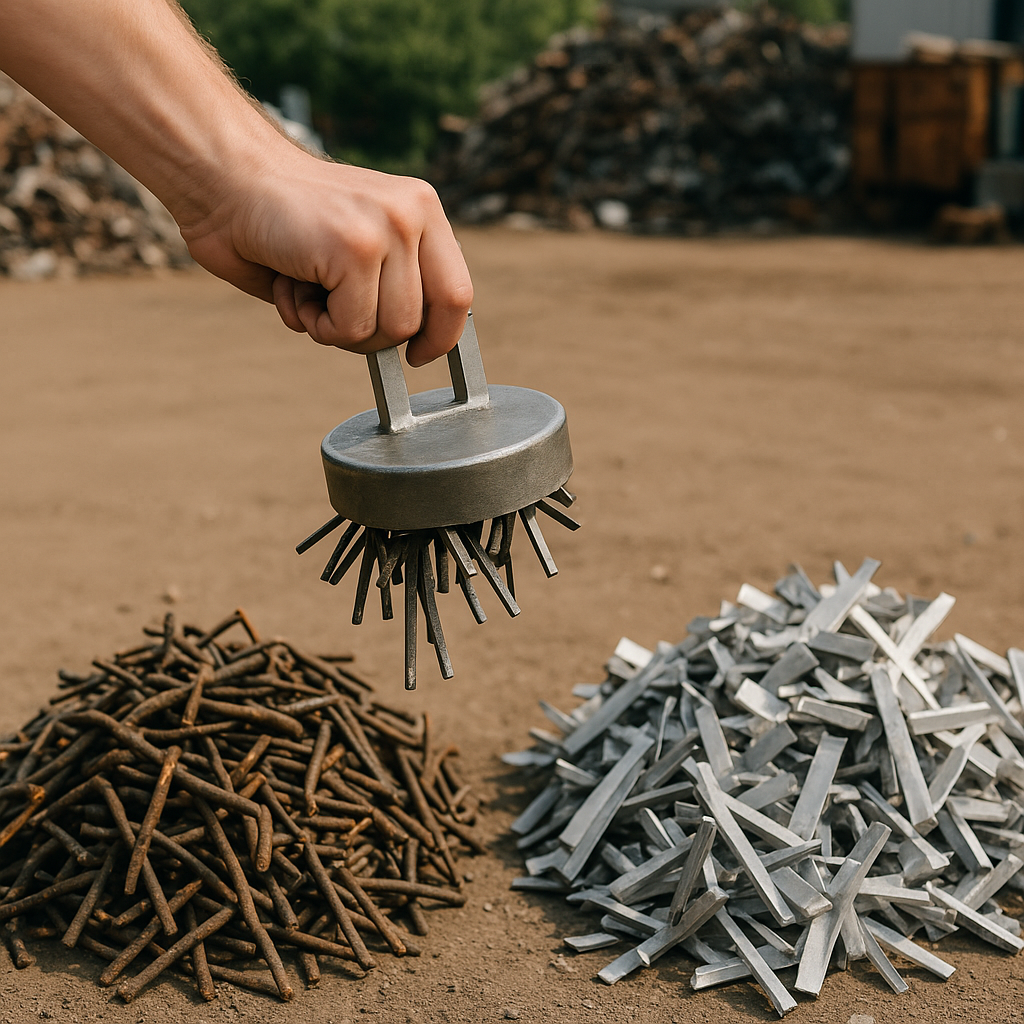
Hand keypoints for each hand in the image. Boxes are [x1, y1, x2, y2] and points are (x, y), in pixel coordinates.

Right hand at [178, 140, 472, 365]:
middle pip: (421, 321)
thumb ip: (391, 282)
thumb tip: (416, 343)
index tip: (418, 355)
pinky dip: (316, 324)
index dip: (439, 336)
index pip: (457, 293)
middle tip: (331, 312)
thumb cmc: (279, 223)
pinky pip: (352, 326)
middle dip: (373, 337)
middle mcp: (414, 212)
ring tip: (305, 288)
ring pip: (388, 330)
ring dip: (338, 329)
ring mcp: (388, 227)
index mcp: (422, 209)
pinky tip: (292, 286)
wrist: (222, 177)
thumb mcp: (357, 246)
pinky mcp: (356, 246)